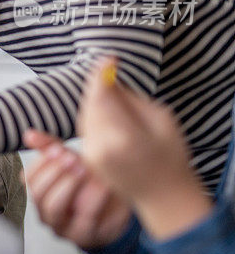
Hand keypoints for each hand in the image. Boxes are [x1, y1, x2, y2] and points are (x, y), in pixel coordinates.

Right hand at [24, 130, 131, 248]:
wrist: (117, 207)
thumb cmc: (88, 183)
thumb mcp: (70, 162)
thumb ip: (50, 147)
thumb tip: (29, 134)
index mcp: (40, 195)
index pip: (28, 180)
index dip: (41, 164)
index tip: (58, 149)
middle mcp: (47, 214)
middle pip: (39, 196)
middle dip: (55, 174)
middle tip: (73, 159)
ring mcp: (65, 228)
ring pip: (56, 208)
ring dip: (70, 186)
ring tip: (87, 170)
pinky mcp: (87, 236)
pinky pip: (87, 220)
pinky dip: (95, 199)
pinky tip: (104, 184)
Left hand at [77, 57, 212, 239]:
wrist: (163, 195)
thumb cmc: (169, 156)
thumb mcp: (160, 120)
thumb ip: (130, 98)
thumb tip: (108, 77)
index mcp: (123, 138)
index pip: (101, 97)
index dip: (101, 74)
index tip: (108, 59)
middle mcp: (100, 148)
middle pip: (89, 103)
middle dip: (99, 86)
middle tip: (111, 73)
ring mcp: (90, 156)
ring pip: (84, 114)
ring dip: (96, 100)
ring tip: (117, 100)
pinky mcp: (86, 160)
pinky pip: (85, 127)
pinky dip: (94, 115)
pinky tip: (110, 115)